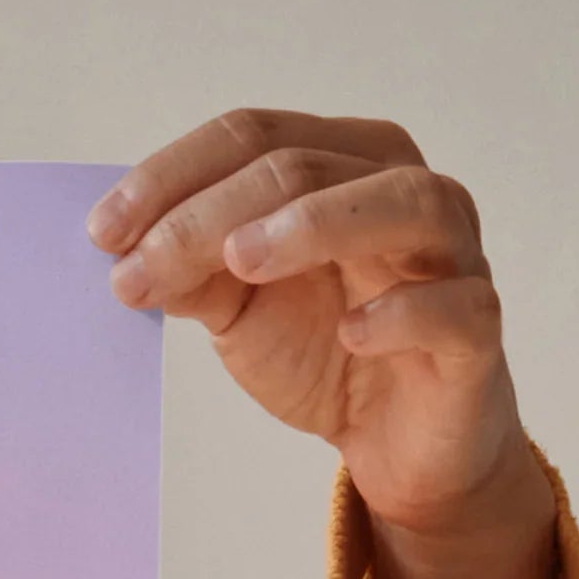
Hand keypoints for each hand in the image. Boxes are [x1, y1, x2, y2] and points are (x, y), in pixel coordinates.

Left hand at [95, 109, 577, 578]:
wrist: (396, 443)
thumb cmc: (325, 350)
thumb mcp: (240, 307)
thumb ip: (193, 271)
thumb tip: (125, 251)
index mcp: (343, 164)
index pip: (254, 136)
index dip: (173, 176)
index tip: (101, 233)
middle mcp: (404, 189)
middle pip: (306, 166)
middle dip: (209, 215)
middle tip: (139, 268)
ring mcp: (452, 255)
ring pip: (400, 203)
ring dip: (314, 224)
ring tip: (240, 261)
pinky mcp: (476, 330)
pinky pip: (454, 305)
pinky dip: (403, 311)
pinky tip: (352, 331)